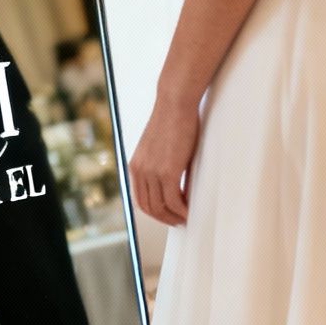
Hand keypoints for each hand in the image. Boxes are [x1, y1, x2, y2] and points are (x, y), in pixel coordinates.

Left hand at [128, 98, 199, 225]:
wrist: (175, 103)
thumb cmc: (172, 121)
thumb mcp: (158, 147)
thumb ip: (159, 165)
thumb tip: (172, 183)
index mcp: (135, 165)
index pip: (140, 199)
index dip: (154, 211)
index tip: (167, 214)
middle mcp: (139, 171)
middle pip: (148, 207)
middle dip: (164, 218)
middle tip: (178, 221)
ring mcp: (152, 172)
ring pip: (161, 207)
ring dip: (174, 217)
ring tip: (186, 218)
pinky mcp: (168, 172)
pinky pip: (174, 201)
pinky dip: (182, 210)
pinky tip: (190, 211)